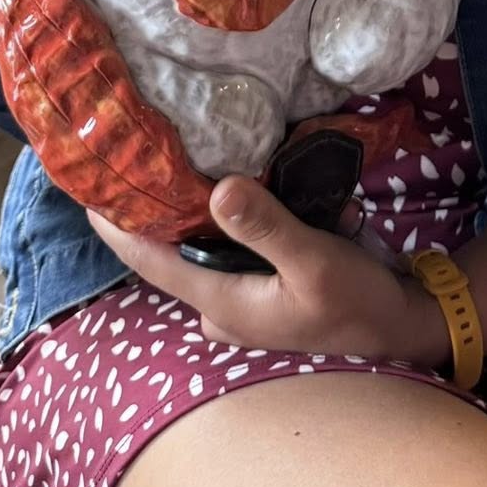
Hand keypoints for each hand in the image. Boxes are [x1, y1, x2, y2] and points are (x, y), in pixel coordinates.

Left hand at [87, 178, 450, 365]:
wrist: (400, 325)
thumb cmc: (357, 299)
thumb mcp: (316, 259)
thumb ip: (267, 226)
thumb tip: (218, 188)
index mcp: (222, 301)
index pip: (151, 262)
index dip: (115, 228)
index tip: (86, 190)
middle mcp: (220, 308)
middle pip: (167, 256)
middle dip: (149, 215)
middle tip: (134, 161)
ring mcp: (239, 306)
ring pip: (197, 255)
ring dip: (186, 219)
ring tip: (172, 167)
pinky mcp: (260, 296)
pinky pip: (226, 257)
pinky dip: (222, 228)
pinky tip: (232, 193)